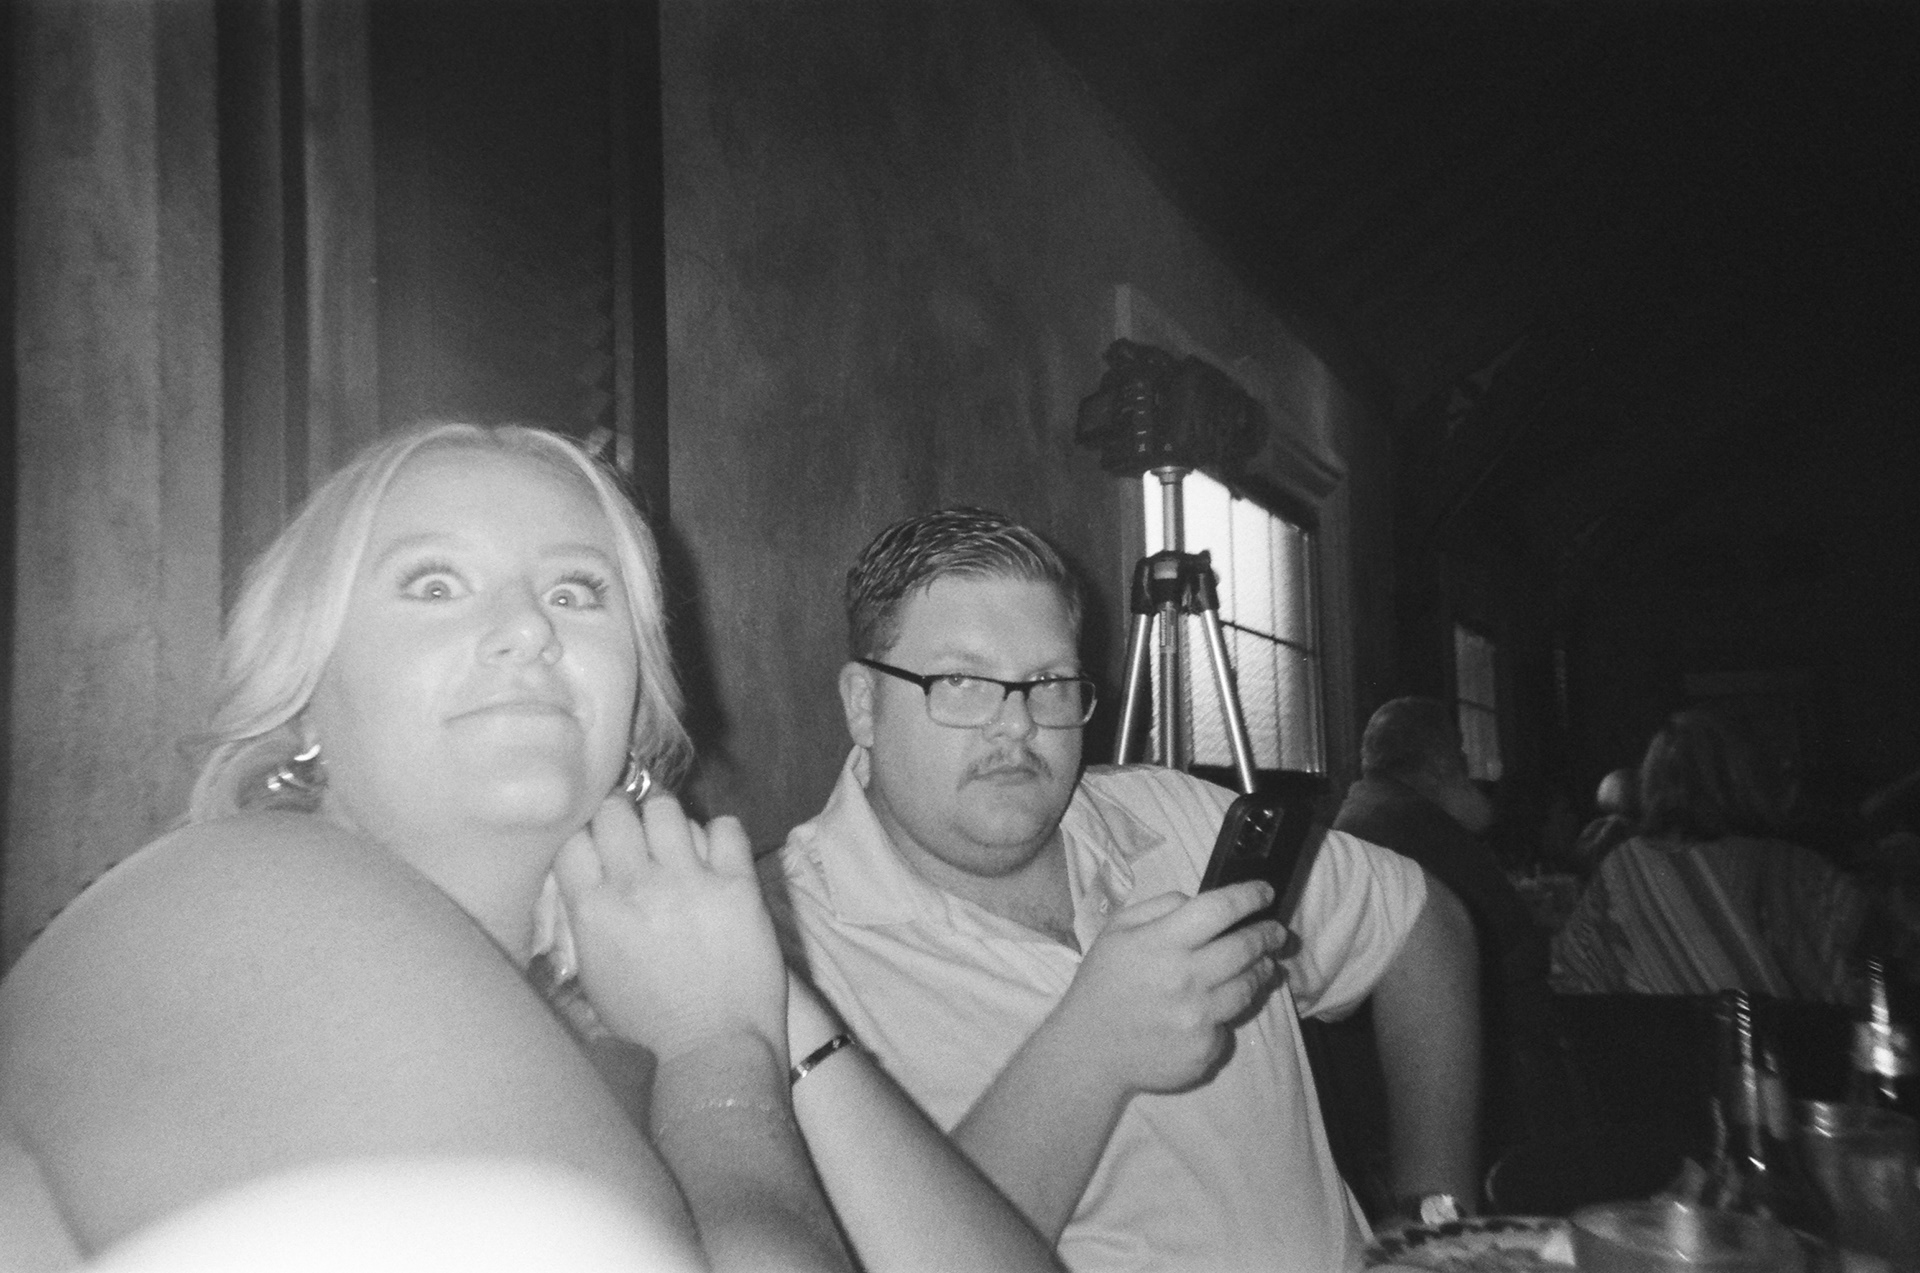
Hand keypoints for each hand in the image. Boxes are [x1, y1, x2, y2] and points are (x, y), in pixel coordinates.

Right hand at [554, 793, 787, 1065]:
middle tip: (638, 839)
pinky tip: (717, 859)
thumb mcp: (595, 973)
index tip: (601, 846)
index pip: (574, 837)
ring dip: (668, 822)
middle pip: (616, 810)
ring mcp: (689, 882)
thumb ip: (587, 916)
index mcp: (594, 911)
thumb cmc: (650, 1023)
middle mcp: (637, 887)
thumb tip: (590, 873)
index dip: (587, 836)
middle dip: (624, 819)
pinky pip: (725, 826)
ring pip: (666, 808)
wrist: (714, 1050)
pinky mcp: (737, 885)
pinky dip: (720, 836)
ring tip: (677, 845)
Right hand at [1050, 881, 1286, 1095]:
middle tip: (1275, 931)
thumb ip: (1159, 907)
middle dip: (1267, 934)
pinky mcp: (1205, 1050)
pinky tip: (1214, 1008)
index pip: (1219, 910)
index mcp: (1161, 943)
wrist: (1090, 1051)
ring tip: (1261, 965)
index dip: (1249, 896)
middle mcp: (1185, 979)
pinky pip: (1229, 1024)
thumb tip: (1198, 901)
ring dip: (1260, 972)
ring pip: (1248, 987)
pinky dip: (1227, 1012)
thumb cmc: (1102, 985)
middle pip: (1245, 948)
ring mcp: (1198, 1018)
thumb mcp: (1116, 931)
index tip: (1265, 892)